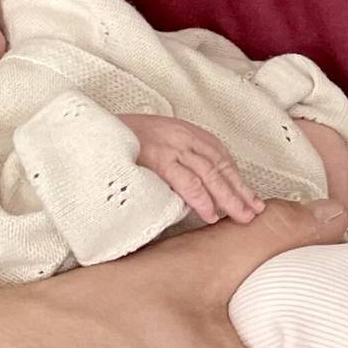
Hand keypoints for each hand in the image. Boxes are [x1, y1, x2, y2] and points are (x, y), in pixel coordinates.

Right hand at [123, 111, 262, 224]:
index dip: (237, 179)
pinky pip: (186, 181)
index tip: (251, 198)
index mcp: (185, 132)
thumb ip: (176, 160)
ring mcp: (172, 147)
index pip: (220, 157)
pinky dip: (201, 198)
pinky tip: (210, 214)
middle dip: (239, 191)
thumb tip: (194, 189)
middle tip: (254, 212)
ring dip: (227, 198)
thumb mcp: (154, 143)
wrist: (93, 130)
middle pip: (220, 167)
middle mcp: (183, 137)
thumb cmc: (121, 141)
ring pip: (209, 174)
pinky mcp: (158, 159)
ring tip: (240, 217)